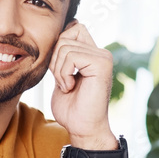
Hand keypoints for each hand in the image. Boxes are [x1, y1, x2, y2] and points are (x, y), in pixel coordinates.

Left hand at [48, 21, 116, 148]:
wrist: (82, 128)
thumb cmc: (71, 108)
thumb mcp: (61, 76)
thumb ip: (62, 57)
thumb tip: (59, 34)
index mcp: (92, 54)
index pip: (73, 28)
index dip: (58, 45)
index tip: (59, 71)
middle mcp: (101, 52)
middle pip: (66, 35)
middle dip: (55, 59)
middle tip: (62, 80)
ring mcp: (103, 57)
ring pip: (65, 46)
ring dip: (58, 70)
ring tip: (67, 86)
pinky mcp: (102, 64)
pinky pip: (71, 56)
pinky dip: (63, 74)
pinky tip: (71, 87)